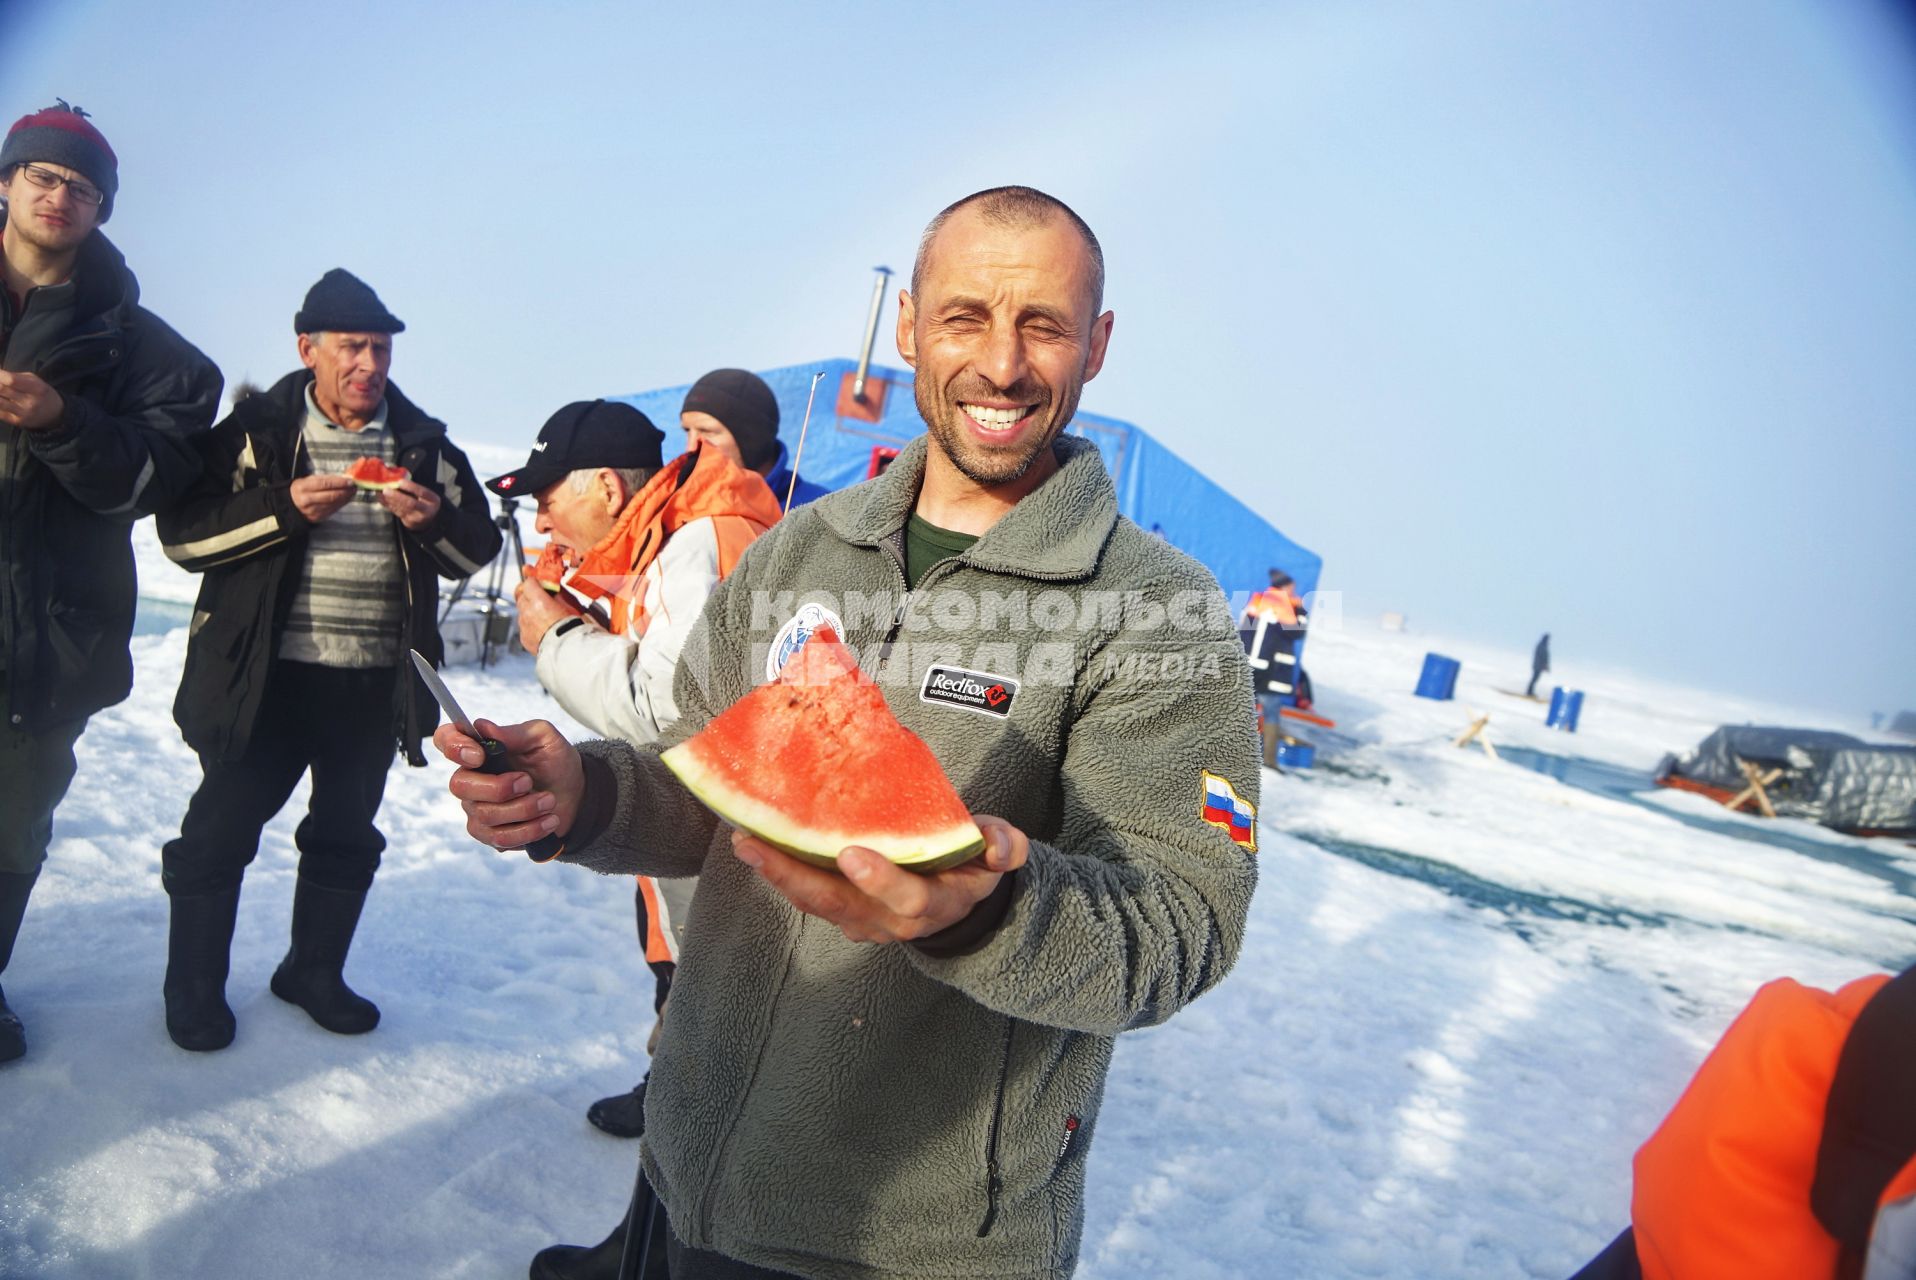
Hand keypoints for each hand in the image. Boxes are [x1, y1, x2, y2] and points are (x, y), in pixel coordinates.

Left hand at [0, 371, 63, 430]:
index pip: (11, 380)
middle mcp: (31, 402)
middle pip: (2, 389)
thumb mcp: (35, 380)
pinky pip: (0, 413)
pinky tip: (2, 401)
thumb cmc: (41, 393)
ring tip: (1, 394)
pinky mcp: (18, 422)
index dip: (0, 375)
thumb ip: (15, 376)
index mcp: (37, 388)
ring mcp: (24, 413)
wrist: (55, 415)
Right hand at [290, 474, 355, 522]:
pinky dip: (341, 504)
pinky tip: (345, 499)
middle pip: (331, 496)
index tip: (350, 481)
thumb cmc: (301, 489)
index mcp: (303, 488)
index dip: (339, 483)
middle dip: (346, 491)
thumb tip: (343, 479)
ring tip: (352, 492)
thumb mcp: (308, 480)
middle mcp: (307, 500)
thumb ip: (325, 479)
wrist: (290, 504)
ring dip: (346, 498)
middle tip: (354, 487)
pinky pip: (333, 510)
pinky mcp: (317, 517)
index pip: (325, 484)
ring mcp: (312, 510)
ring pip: (334, 504)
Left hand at [377, 478, 440, 529]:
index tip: (400, 481)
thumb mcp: (426, 495)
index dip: (411, 487)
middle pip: (410, 503)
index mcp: (433, 500)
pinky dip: (387, 504)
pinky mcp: (408, 522)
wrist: (428, 520)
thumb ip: (415, 487)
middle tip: (386, 489)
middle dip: (397, 496)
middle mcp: (426, 511)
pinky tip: (381, 498)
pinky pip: (396, 512)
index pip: (422, 493)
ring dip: (390, 500)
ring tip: (381, 492)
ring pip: (401, 509)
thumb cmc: (425, 501)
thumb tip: (397, 477)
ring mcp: (416, 518)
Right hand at [435, 718, 583, 850]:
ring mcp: (477, 808)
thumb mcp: (544, 738)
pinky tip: (548, 820)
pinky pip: (499, 838)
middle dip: (500, 787)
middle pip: (460, 785)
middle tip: (529, 782)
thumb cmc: (554, 762)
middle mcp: (471, 778)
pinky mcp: (490, 834)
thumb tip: (483, 727)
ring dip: (524, 809)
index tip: (480, 755)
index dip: (453, 746)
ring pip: (485, 815)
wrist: (574, 795)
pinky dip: (529, 830)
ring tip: (549, 801)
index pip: (445, 740)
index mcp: (479, 749)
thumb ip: (515, 733)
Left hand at [514, 575, 582, 653]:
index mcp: (538, 601)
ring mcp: (523, 626)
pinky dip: (530, 626)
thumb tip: (553, 584)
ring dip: (529, 611)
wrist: (570, 652)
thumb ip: (558, 592)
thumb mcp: (571, 604)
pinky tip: (543, 630)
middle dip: (528, 594)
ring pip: (522, 612)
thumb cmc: (574, 628)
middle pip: (521, 595)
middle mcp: (527, 612)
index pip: (528, 582)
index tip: (538, 582)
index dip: (534, 581)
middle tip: (539, 597)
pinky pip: (524, 627)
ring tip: (545, 617)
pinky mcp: (524, 638)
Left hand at [731, 814, 1028, 943]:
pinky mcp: (842, 913)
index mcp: (931, 902)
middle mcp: (889, 919)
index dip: (880, 879)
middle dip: (796, 877)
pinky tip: (756, 845)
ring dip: (778, 875)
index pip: (905, 896)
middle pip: (838, 904)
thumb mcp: (998, 856)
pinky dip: (782, 874)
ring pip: (815, 903)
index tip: (851, 854)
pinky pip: (808, 897)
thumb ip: (1004, 846)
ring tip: (745, 841)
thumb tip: (999, 848)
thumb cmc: (970, 868)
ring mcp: (861, 921)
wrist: (957, 908)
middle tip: (757, 846)